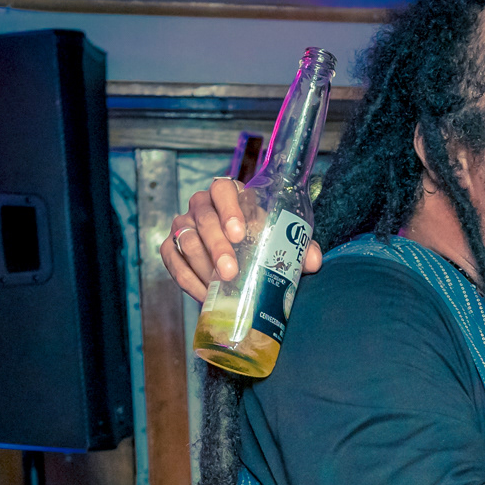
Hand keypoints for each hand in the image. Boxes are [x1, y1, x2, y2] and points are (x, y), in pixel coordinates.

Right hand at [160, 176, 323, 302]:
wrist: (236, 262)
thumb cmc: (260, 243)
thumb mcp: (281, 242)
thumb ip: (300, 248)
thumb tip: (313, 262)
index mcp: (229, 194)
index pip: (223, 189)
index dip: (229, 208)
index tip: (239, 233)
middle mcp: (202, 205)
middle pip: (203, 219)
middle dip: (217, 246)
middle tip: (230, 271)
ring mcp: (183, 225)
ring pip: (186, 240)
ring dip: (202, 265)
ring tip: (220, 286)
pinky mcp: (170, 248)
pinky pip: (172, 261)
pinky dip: (187, 280)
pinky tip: (204, 294)